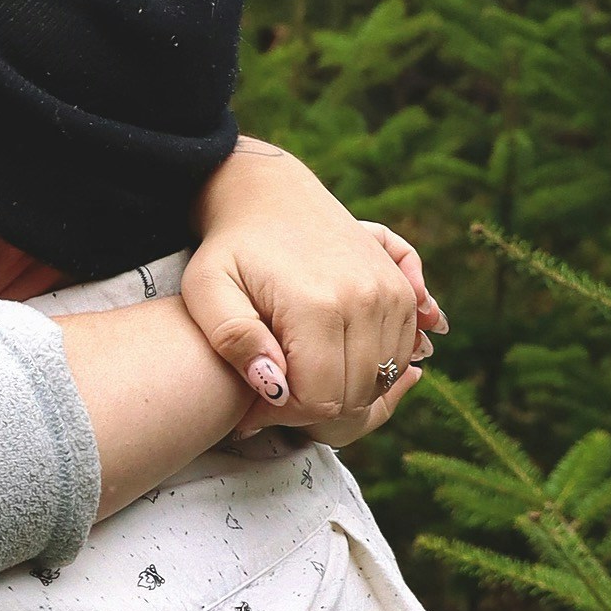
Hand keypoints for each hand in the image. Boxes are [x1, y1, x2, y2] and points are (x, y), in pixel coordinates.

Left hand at [186, 143, 443, 422]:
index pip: (319, 400)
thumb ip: (234, 340)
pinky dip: (374, 367)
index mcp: (318, 305)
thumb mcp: (207, 290)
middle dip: (314, 409)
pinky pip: (403, 352)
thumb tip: (273, 387)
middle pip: (356, 394)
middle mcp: (366, 299)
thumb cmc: (229, 248)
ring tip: (299, 376)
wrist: (268, 194)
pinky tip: (334, 360)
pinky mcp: (403, 287)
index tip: (254, 407)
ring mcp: (392, 291)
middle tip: (274, 396)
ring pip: (383, 377)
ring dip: (345, 390)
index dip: (285, 416)